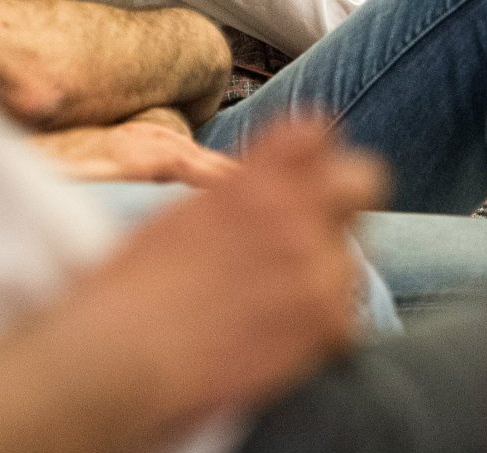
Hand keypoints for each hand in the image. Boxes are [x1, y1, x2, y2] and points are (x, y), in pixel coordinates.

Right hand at [50, 120, 387, 429]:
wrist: (121, 357)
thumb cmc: (131, 288)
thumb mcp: (182, 213)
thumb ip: (238, 194)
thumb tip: (257, 192)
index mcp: (253, 177)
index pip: (318, 130)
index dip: (314, 153)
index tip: (301, 175)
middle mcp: (294, 212)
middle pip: (365, 179)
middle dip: (345, 202)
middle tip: (313, 233)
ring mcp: (316, 268)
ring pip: (355, 256)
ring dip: (327, 274)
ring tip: (276, 304)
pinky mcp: (326, 326)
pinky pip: (349, 319)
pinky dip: (323, 333)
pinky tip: (278, 341)